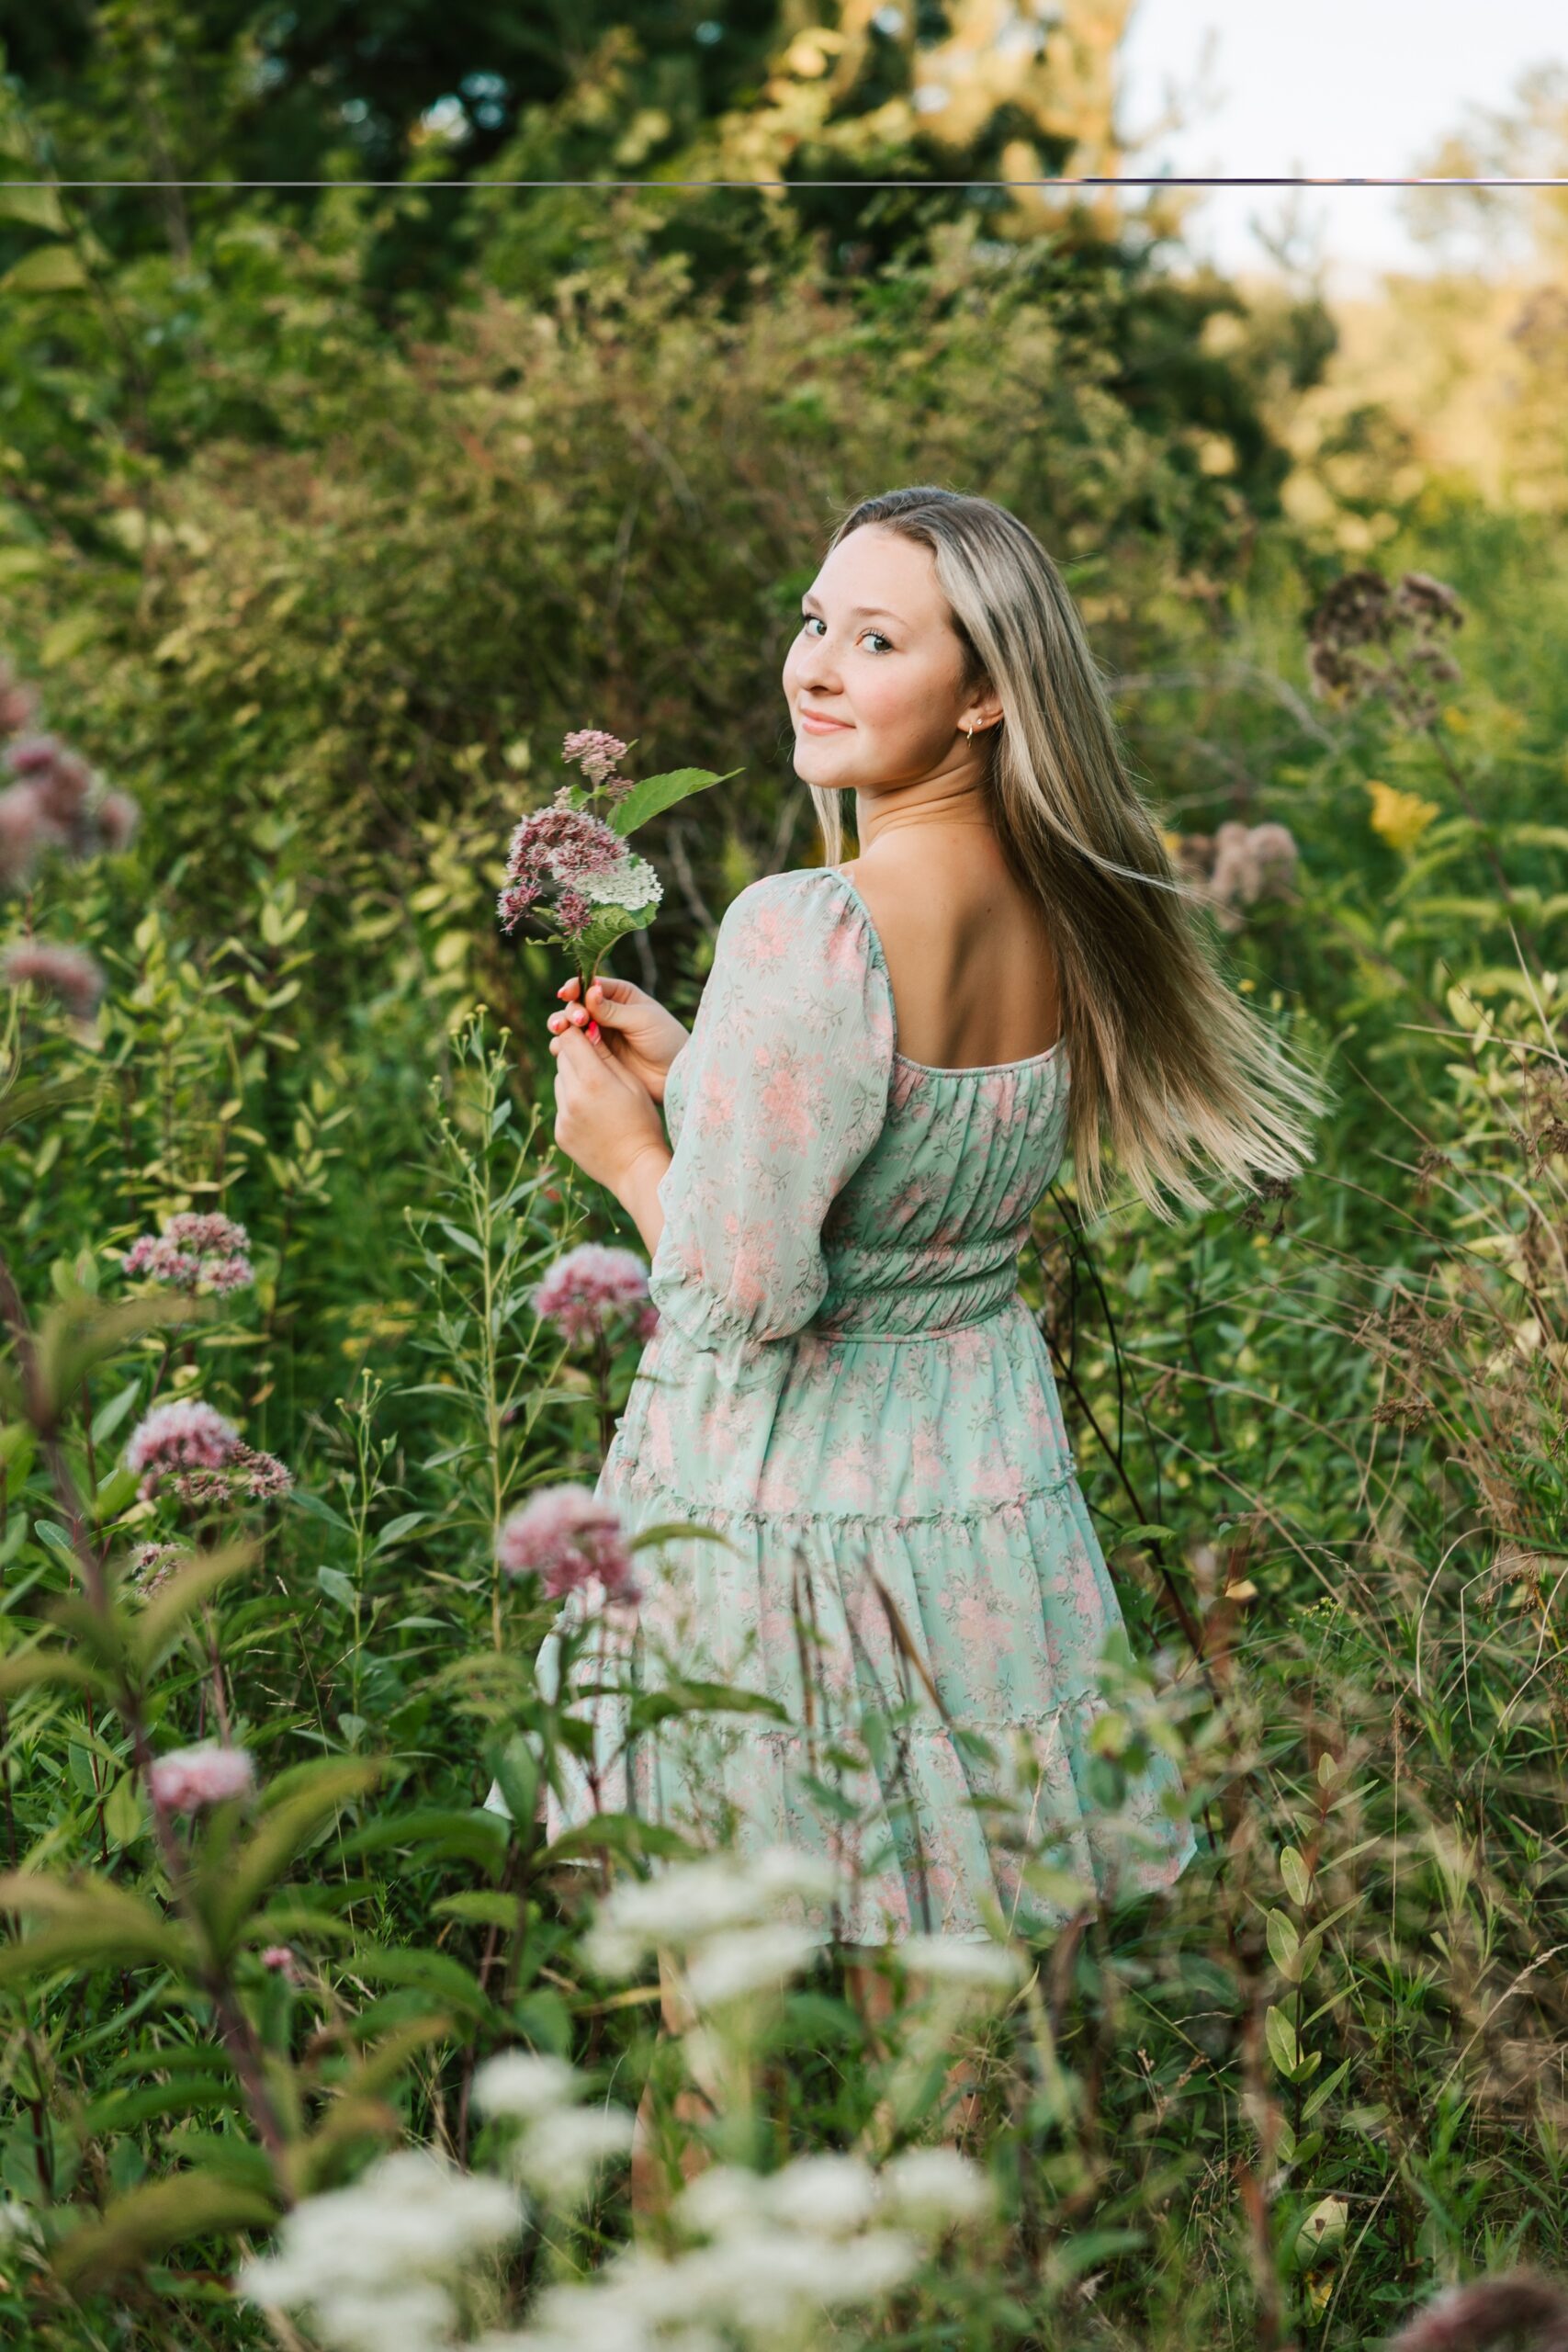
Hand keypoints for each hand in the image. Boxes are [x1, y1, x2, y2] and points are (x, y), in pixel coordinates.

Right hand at [547, 974, 688, 1103]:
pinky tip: (562, 1048)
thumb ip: (613, 1009)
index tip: (567, 994)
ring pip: (569, 1026)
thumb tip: (589, 991)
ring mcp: (598, 1034)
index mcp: (620, 995)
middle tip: (578, 1021)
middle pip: (576, 1005)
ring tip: (561, 1030)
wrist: (674, 1074)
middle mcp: (605, 1012)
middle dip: (571, 1010)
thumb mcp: (642, 1020)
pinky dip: (563, 1047)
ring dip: (561, 1025)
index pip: (590, 985)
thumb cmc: (666, 1040)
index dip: (575, 987)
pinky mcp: (594, 1056)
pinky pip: (571, 1049)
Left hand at [548, 1018, 670, 1202]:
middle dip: (575, 1053)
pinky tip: (594, 1114)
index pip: (569, 1038)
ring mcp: (562, 1117)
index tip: (585, 1029)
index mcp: (593, 1080)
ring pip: (559, 1081)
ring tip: (597, 1092)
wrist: (636, 1168)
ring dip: (573, 1079)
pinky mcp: (560, 1133)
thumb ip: (607, 1057)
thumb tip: (589, 1031)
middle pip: (561, 1058)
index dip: (577, 1030)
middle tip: (594, 1058)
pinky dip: (573, 1103)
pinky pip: (561, 1106)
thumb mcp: (632, 1084)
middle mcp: (571, 1097)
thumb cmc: (642, 1123)